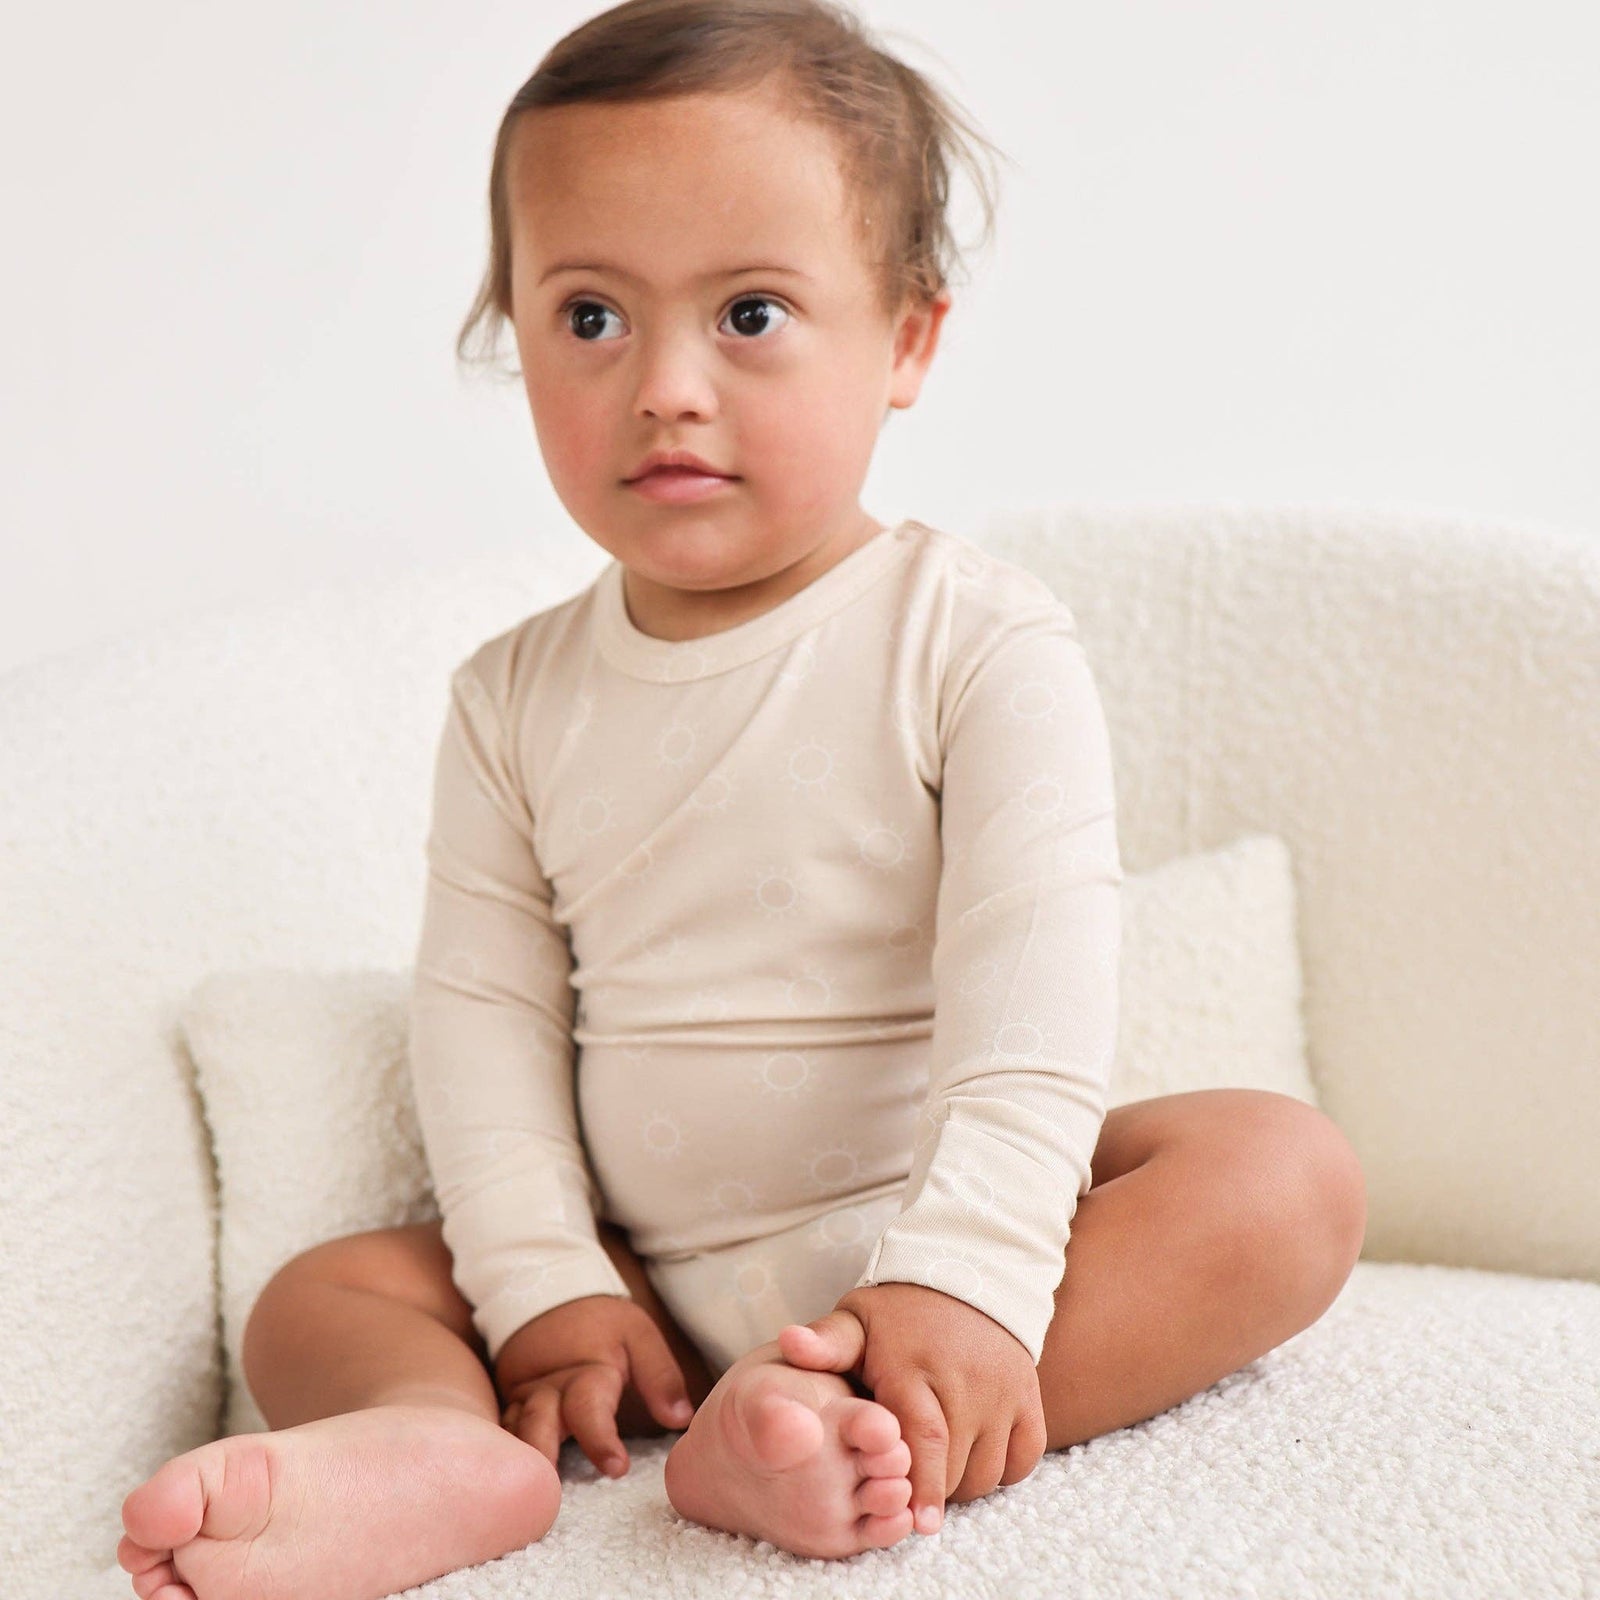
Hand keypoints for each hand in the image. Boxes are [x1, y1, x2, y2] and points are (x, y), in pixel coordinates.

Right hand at [494, 1293, 696, 1477]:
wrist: (551, 1298)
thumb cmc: (603, 1325)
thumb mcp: (638, 1335)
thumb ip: (660, 1377)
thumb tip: (681, 1419)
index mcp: (587, 1370)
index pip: (590, 1407)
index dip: (601, 1439)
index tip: (618, 1468)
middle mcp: (550, 1387)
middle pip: (541, 1421)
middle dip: (545, 1454)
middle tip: (552, 1495)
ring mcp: (525, 1397)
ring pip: (516, 1429)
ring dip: (520, 1459)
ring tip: (528, 1494)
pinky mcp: (511, 1406)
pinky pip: (504, 1431)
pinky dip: (505, 1453)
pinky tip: (508, 1481)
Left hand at [776, 1281, 1045, 1533]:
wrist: (966, 1271)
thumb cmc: (900, 1310)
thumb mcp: (857, 1318)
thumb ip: (825, 1342)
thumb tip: (787, 1343)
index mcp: (915, 1365)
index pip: (925, 1438)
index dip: (922, 1486)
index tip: (917, 1524)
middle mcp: (965, 1380)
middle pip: (954, 1464)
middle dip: (932, 1491)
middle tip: (909, 1495)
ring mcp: (1003, 1389)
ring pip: (988, 1469)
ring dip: (963, 1485)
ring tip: (937, 1475)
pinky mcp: (1028, 1394)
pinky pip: (1024, 1456)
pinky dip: (1003, 1471)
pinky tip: (974, 1460)